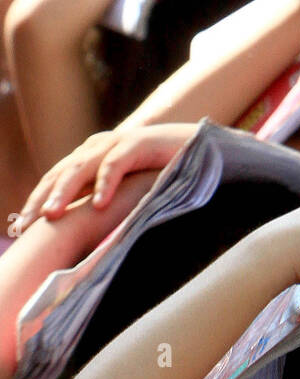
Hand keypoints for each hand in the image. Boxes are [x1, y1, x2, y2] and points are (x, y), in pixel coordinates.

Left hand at [17, 123, 199, 227]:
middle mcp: (98, 147)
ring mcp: (117, 142)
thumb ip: (103, 202)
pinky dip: (106, 183)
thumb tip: (79, 235)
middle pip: (60, 173)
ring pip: (81, 167)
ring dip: (64, 191)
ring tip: (51, 215)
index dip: (36, 201)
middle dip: (40, 199)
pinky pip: (117, 163)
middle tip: (25, 225)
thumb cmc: (162, 173)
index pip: (54, 179)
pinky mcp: (140, 143)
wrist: (201, 148)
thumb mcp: (125, 190)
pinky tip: (100, 204)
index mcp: (91, 157)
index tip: (19, 229)